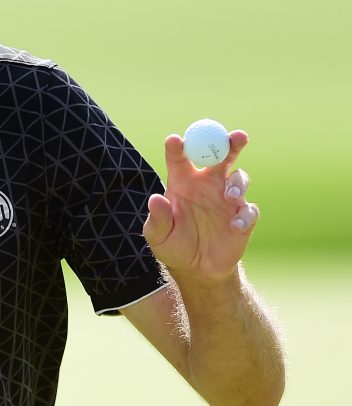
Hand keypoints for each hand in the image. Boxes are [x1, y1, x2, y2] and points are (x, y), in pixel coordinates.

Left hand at [143, 130, 259, 284]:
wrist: (196, 269)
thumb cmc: (173, 245)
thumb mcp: (158, 236)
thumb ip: (157, 219)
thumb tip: (156, 199)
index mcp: (182, 182)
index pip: (180, 158)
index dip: (178, 147)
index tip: (175, 140)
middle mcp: (206, 184)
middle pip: (220, 156)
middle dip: (228, 143)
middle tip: (236, 136)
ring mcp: (227, 198)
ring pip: (239, 178)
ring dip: (237, 183)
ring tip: (230, 196)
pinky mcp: (243, 217)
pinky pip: (249, 210)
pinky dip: (244, 216)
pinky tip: (235, 226)